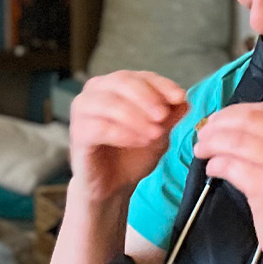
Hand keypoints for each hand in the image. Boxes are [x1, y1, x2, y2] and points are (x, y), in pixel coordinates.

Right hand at [69, 71, 188, 204]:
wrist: (113, 186)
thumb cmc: (132, 156)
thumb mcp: (158, 134)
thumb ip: (169, 117)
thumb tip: (184, 100)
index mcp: (116, 85)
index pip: (140, 77)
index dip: (161, 85)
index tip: (180, 97)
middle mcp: (96, 91)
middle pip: (122, 82)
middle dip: (147, 98)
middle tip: (164, 116)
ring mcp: (83, 110)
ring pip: (110, 103)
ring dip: (136, 117)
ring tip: (156, 134)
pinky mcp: (78, 132)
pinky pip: (100, 127)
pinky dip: (124, 134)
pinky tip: (141, 142)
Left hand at [193, 103, 262, 263]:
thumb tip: (234, 123)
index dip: (234, 112)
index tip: (216, 121)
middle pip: (248, 121)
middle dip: (218, 125)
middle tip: (201, 135)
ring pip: (235, 140)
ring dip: (211, 143)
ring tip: (200, 151)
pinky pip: (230, 165)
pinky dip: (215, 165)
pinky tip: (211, 170)